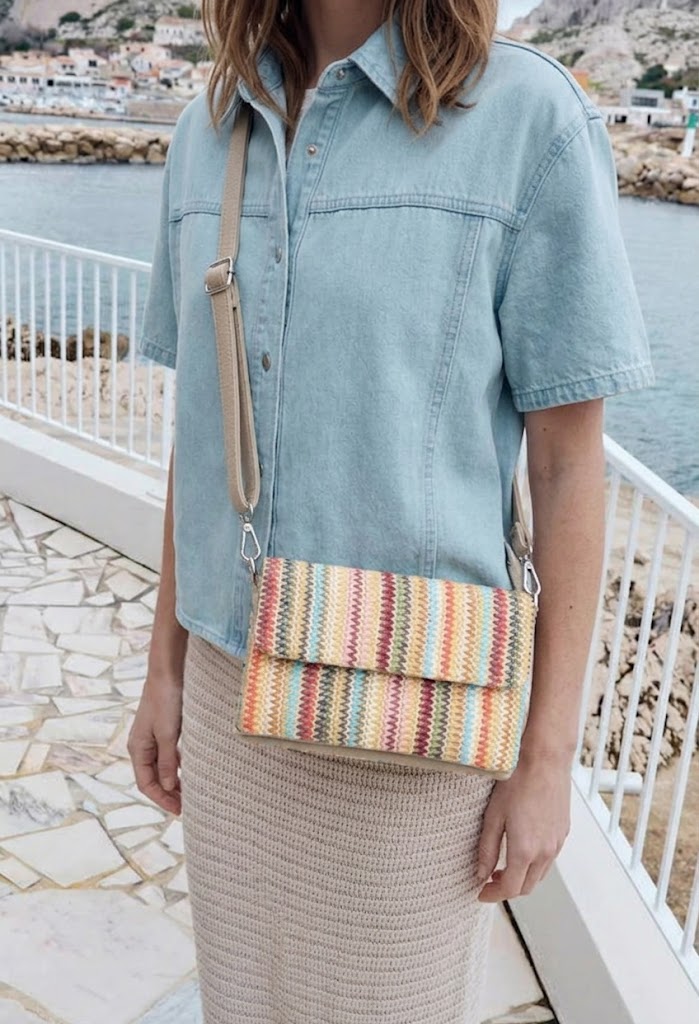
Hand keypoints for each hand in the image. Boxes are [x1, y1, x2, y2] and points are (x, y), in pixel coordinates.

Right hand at [127, 671, 182, 815]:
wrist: (168, 671)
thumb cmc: (166, 700)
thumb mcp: (168, 734)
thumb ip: (168, 762)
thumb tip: (168, 788)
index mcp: (137, 748)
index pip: (146, 783)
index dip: (162, 799)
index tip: (179, 810)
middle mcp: (142, 745)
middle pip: (152, 777)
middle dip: (168, 793)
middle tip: (187, 806)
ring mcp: (152, 736)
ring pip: (161, 767)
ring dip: (174, 780)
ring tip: (190, 792)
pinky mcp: (163, 728)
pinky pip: (168, 754)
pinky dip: (177, 765)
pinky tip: (189, 770)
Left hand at [476, 751, 571, 901]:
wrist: (545, 759)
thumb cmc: (516, 782)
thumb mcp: (493, 815)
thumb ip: (487, 849)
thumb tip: (480, 875)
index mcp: (525, 850)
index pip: (510, 889)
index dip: (493, 895)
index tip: (480, 893)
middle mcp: (545, 852)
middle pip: (527, 886)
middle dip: (507, 889)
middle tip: (489, 880)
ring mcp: (557, 843)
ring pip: (540, 875)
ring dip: (522, 877)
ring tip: (503, 867)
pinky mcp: (563, 832)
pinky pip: (549, 859)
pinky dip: (534, 864)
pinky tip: (522, 849)